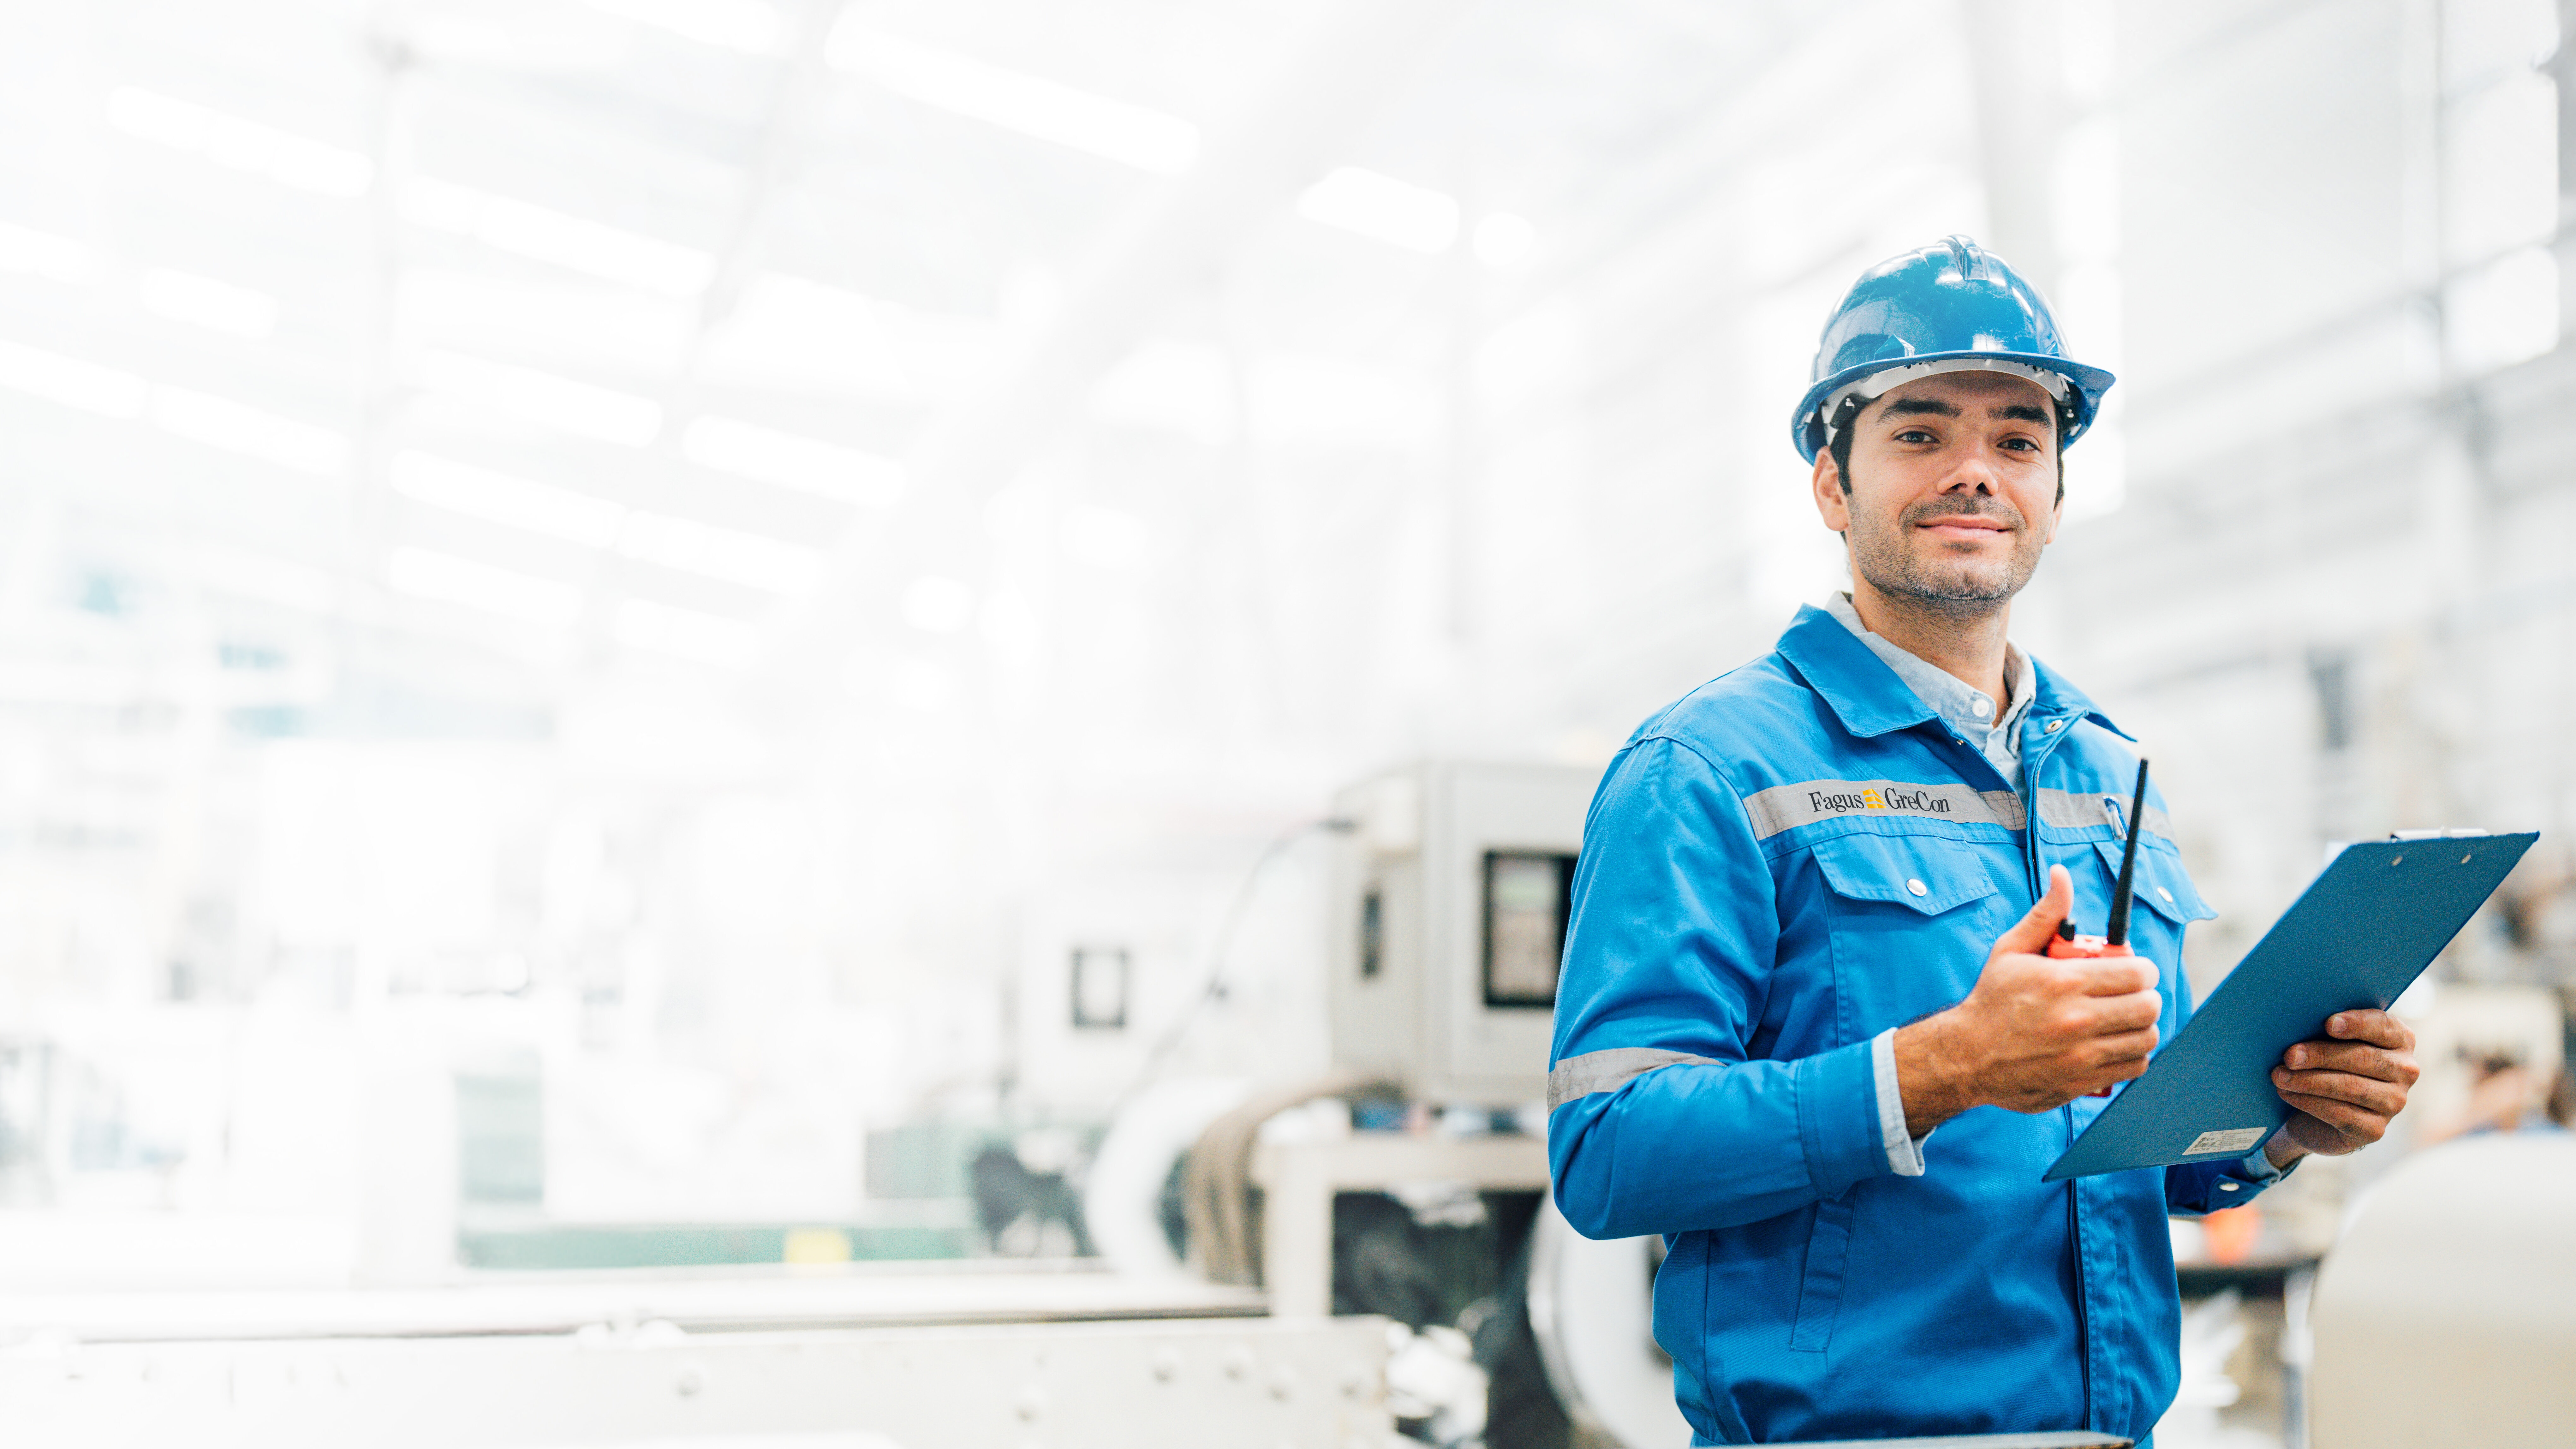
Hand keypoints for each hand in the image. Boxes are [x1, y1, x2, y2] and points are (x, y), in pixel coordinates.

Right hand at [1895, 865, 2163, 1134]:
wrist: (1966, 1056)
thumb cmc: (1991, 999)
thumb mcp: (2011, 950)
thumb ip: (2046, 914)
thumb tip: (2062, 875)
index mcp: (2063, 982)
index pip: (2136, 973)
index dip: (2143, 969)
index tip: (2134, 970)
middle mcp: (2076, 1020)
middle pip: (2148, 1006)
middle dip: (2146, 995)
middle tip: (2131, 993)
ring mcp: (2081, 1055)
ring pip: (2146, 1038)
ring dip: (2141, 1025)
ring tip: (2123, 1018)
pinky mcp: (2083, 1082)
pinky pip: (2134, 1067)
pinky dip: (2133, 1054)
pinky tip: (2115, 1043)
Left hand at [2264, 1009, 2418, 1164]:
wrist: (2321, 1113)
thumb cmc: (2327, 1065)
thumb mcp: (2329, 1041)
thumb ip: (2327, 1029)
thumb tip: (2299, 1021)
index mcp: (2399, 1039)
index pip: (2384, 1026)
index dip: (2357, 1024)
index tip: (2328, 1023)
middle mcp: (2405, 1070)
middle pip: (2362, 1057)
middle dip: (2321, 1055)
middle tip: (2289, 1056)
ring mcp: (2394, 1102)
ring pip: (2350, 1087)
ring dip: (2309, 1081)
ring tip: (2279, 1076)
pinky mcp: (2375, 1129)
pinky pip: (2341, 1114)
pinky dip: (2309, 1102)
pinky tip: (2287, 1094)